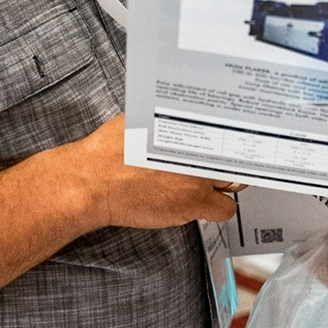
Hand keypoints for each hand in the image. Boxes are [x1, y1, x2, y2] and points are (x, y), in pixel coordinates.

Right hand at [58, 117, 241, 229]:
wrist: (94, 181)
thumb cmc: (107, 153)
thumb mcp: (138, 121)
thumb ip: (163, 121)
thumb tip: (171, 118)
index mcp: (186, 126)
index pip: (225, 128)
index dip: (226, 138)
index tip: (225, 142)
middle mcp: (197, 149)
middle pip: (232, 154)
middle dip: (225, 160)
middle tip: (214, 165)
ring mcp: (199, 177)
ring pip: (232, 181)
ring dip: (221, 183)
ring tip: (203, 184)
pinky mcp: (194, 203)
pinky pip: (224, 209)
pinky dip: (217, 207)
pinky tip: (202, 204)